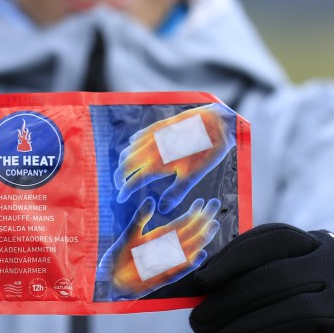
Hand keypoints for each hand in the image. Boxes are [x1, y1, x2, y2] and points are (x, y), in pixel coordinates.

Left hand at [96, 196, 221, 299]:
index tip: (201, 200)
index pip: (181, 223)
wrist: (111, 280)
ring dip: (202, 237)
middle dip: (203, 219)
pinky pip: (181, 270)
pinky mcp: (164, 277)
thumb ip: (140, 218)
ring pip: (190, 249)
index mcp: (160, 237)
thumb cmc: (119, 257)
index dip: (192, 212)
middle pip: (190, 233)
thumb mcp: (129, 235)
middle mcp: (168, 249)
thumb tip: (151, 200)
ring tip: (214, 224)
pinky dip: (190, 263)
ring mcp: (168, 262)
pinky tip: (200, 254)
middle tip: (215, 204)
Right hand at [114, 103, 235, 212]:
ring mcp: (153, 136)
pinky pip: (138, 136)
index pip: (133, 181)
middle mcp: (150, 149)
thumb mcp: (192, 176)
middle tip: (119, 185)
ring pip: (129, 150)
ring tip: (125, 170)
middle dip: (119, 176)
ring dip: (124, 162)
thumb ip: (175, 193)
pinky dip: (132, 145)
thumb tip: (161, 209)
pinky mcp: (158, 126)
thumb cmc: (205, 152)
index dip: (124, 191)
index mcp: (157, 164)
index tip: (120, 198)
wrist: (214, 123)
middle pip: (125, 164)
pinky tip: (133, 147)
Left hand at [189, 224, 333, 332]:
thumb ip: (257, 278)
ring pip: (292, 314)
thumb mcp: (297, 281)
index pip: (274, 238)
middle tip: (198, 324)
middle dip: (229, 303)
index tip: (201, 281)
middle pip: (276, 279)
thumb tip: (200, 289)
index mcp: (320, 243)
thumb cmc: (318, 308)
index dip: (233, 257)